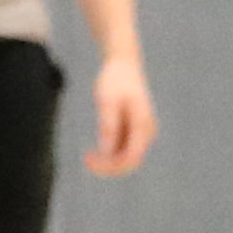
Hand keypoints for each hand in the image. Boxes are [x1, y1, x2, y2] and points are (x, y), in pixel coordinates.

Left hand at [85, 52, 155, 175]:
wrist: (123, 64)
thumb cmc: (114, 79)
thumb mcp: (107, 100)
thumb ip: (109, 124)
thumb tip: (106, 150)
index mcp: (143, 125)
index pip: (131, 158)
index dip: (111, 166)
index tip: (89, 161)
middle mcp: (146, 132)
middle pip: (130, 162)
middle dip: (109, 167)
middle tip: (86, 161)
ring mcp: (142, 133)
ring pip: (127, 158)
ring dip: (108, 162)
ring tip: (88, 156)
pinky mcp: (135, 131)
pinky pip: (123, 151)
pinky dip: (109, 155)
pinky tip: (93, 152)